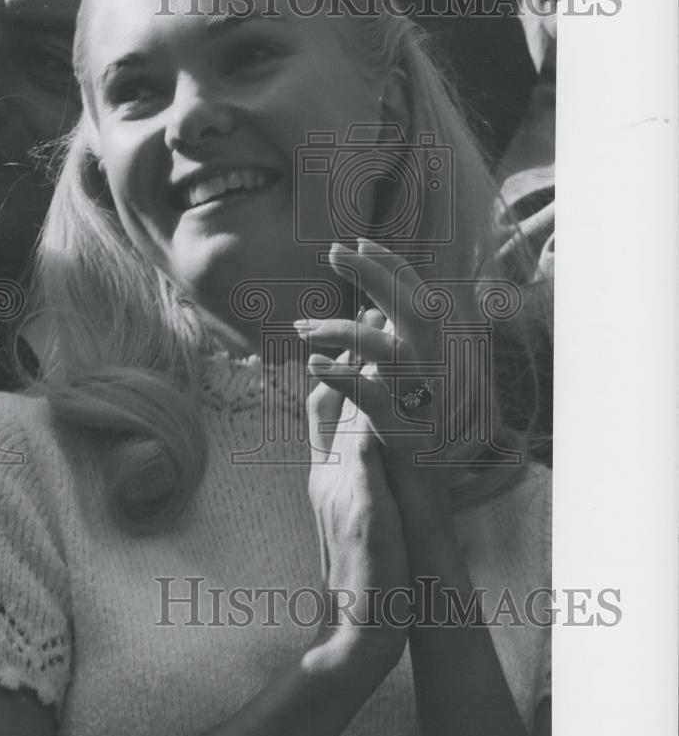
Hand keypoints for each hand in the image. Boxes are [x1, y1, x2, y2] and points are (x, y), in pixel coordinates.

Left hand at [296, 239, 468, 533]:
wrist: (424, 493)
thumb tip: (370, 310)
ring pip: (385, 348)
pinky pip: (371, 395)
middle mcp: (434, 368)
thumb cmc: (407, 433)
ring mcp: (421, 397)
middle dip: (373, 273)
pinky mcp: (403, 427)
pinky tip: (313, 364)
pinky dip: (341, 376)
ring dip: (340, 330)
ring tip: (301, 327)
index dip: (390, 265)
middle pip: (412, 306)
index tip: (361, 242)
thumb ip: (390, 346)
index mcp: (434, 352)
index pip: (416, 295)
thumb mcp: (402, 382)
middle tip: (335, 250)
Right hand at [305, 349, 409, 672]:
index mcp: (331, 473)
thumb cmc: (363, 573)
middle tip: (368, 308)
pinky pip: (363, 471)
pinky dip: (365, 440)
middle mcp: (329, 476)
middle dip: (349, 352)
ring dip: (357, 379)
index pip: (329, 407)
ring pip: (343, 426)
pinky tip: (377, 410)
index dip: (344, 363)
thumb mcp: (355, 512)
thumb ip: (354, 472)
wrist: (356, 632)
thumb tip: (364, 434)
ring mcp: (341, 495)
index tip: (362, 328)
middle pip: (333, 402)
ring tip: (374, 338)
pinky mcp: (362, 519)